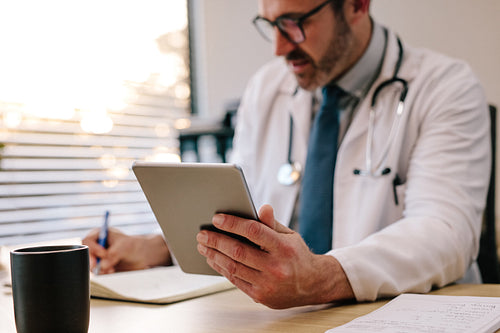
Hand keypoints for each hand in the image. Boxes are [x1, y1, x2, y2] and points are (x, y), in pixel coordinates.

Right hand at [82, 228, 171, 273]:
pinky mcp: (101, 267)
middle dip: (93, 261)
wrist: (141, 256)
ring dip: (99, 269)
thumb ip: (113, 255)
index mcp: (100, 235)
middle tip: (100, 267)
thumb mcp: (124, 247)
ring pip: (90, 265)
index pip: (88, 241)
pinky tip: (112, 271)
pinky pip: (97, 272)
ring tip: (111, 269)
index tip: (103, 254)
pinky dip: (103, 273)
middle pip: (85, 254)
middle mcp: (96, 246)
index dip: (93, 248)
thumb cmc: (133, 246)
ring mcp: (98, 257)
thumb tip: (103, 265)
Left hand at [196, 204, 353, 308]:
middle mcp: (276, 267)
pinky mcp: (261, 296)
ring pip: (233, 267)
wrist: (314, 285)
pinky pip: (235, 280)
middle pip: (238, 251)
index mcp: (284, 248)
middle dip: (216, 241)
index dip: (233, 223)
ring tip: (203, 246)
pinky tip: (214, 259)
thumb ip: (272, 223)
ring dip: (214, 255)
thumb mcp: (290, 235)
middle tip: (202, 234)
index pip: (254, 231)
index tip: (217, 218)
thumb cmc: (298, 256)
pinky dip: (221, 268)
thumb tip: (262, 207)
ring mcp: (268, 284)